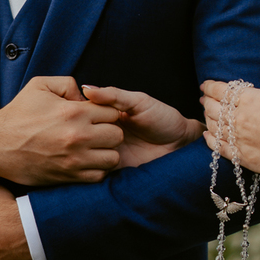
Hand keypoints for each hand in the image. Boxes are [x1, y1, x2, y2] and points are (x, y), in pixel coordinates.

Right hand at [0, 76, 122, 184]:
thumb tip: (86, 95)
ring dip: (106, 152)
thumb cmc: (18, 114)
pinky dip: (97, 169)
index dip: (106, 112)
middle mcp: (78, 136)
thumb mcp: (40, 85)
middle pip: (117, 135)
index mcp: (74, 112)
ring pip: (112, 157)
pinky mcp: (69, 176)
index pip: (113, 112)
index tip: (96, 115)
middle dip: (109, 131)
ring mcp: (75, 159)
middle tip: (96, 131)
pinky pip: (99, 175)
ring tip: (94, 147)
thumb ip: (68, 83)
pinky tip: (86, 160)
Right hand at [80, 86, 202, 167]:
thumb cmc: (162, 117)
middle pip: (80, 134)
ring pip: (85, 153)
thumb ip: (113, 95)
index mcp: (105, 113)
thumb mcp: (138, 101)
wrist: (180, 144)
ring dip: (96, 150)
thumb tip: (86, 89)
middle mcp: (101, 132)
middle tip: (115, 131)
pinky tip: (113, 158)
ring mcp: (105, 151)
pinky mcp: (111, 168)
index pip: (81, 112)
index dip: (81, 113)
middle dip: (90, 134)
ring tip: (120, 144)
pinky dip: (98, 166)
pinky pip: (95, 170)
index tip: (90, 115)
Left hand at [201, 60, 259, 177]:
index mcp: (249, 99)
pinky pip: (219, 147)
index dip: (210, 87)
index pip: (221, 91)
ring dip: (207, 119)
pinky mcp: (243, 157)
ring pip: (214, 127)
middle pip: (213, 108)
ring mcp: (240, 138)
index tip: (206, 86)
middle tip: (204, 100)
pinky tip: (208, 136)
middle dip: (206, 102)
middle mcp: (240, 117)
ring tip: (206, 115)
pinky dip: (210, 140)